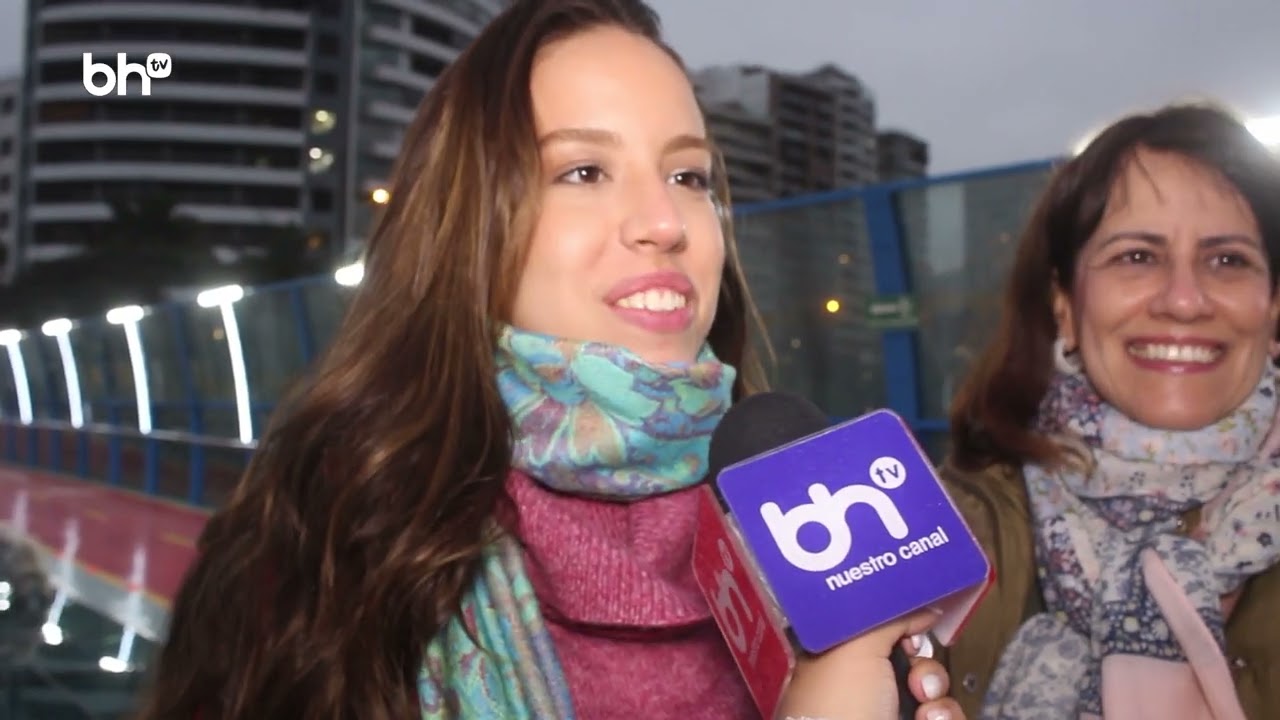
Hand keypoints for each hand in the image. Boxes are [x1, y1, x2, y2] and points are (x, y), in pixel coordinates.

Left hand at [774, 611, 964, 719]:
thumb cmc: (839, 704)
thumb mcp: (855, 645)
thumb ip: (889, 618)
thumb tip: (922, 608)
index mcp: (839, 660)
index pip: (880, 632)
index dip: (902, 627)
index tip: (913, 628)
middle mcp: (865, 688)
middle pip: (913, 660)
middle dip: (924, 666)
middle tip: (913, 678)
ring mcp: (890, 712)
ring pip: (934, 691)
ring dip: (936, 694)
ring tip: (924, 708)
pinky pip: (946, 716)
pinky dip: (945, 717)